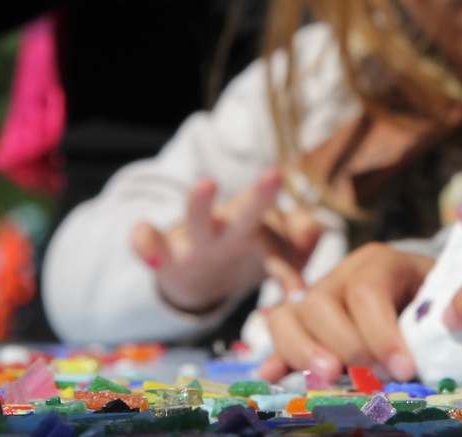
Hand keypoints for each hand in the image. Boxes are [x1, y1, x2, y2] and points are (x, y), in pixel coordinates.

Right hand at [130, 168, 321, 314]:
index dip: (294, 254)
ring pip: (199, 219)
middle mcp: (228, 231)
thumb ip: (300, 243)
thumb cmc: (242, 260)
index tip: (301, 286)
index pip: (283, 240)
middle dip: (261, 196)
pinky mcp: (166, 254)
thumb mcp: (274, 258)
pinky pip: (150, 243)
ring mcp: (196, 240)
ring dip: (201, 204)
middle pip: (248, 213)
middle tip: (274, 174)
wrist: (195, 280)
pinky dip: (144, 242)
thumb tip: (317, 228)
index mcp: (259, 233)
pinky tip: (145, 246)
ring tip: (205, 184)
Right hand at [256, 242, 433, 383]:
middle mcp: (339, 274)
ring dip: (303, 351)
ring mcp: (315, 296)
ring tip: (328, 377)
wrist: (418, 288)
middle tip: (368, 378)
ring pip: (287, 315)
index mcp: (378, 262)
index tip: (403, 371)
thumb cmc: (431, 299)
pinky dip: (276, 359)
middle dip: (343, 344)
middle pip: (320, 302)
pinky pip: (278, 335)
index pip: (367, 292)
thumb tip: (417, 364)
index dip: (382, 334)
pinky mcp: (300, 320)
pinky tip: (272, 378)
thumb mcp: (437, 301)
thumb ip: (427, 326)